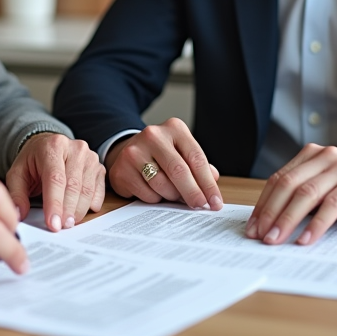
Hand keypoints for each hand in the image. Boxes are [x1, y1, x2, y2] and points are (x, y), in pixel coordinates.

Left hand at [5, 132, 104, 230]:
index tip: (53, 224)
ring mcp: (89, 157)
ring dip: (78, 210)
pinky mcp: (99, 167)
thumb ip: (17, 194)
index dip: (54, 203)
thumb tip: (19, 214)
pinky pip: (99, 190)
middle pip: (74, 185)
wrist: (49, 147)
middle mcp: (75, 148)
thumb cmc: (33, 162)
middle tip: (61, 227)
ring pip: (87, 190)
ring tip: (68, 223)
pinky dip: (91, 204)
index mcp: (53, 146)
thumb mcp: (17, 174)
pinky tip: (80, 212)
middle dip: (67, 210)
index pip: (55, 178)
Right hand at [105, 118, 221, 210]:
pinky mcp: (121, 169)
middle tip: (201, 206)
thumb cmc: (163, 154)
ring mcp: (134, 152)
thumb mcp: (182, 152)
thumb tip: (213, 180)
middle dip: (193, 193)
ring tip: (173, 194)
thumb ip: (199, 165)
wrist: (129, 151)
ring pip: (162, 185)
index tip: (215, 202)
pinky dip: (155, 198)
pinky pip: (147, 194)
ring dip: (173, 196)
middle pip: (179, 171)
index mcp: (174, 128)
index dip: (208, 183)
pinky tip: (155, 191)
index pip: (196, 158)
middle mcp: (153, 135)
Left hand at [245, 143, 336, 245]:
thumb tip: (273, 221)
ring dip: (288, 220)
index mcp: (311, 155)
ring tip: (276, 240)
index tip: (252, 226)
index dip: (263, 203)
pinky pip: (331, 205)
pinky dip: (316, 224)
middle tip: (259, 236)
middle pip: (288, 185)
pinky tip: (306, 239)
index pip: (279, 179)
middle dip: (270, 213)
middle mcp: (325, 157)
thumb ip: (305, 193)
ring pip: (306, 194)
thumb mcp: (328, 184)